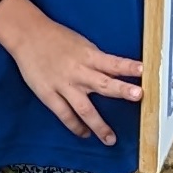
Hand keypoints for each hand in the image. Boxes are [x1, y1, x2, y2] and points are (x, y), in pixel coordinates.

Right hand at [0, 0, 143, 142]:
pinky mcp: (49, 94)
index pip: (113, 62)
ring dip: (98, 124)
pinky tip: (85, 134)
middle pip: (103, 84)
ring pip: (84, 108)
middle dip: (121, 90)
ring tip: (110, 138)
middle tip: (138, 96)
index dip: (128, 67)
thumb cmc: (56, 38)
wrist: (28, 35)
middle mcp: (78, 71)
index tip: (143, 70)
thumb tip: (115, 72)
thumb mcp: (81, 44)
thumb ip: (97, 60)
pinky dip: (75, 126)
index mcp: (88, 56)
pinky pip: (64, 114)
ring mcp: (63, 85)